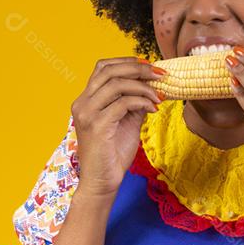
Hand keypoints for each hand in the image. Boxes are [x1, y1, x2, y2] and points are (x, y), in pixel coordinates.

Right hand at [71, 57, 165, 196]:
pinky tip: (153, 109)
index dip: (127, 62)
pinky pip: (123, 103)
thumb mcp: (126, 122)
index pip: (103, 67)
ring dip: (143, 86)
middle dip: (139, 69)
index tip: (149, 66)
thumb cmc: (113, 154)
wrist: (102, 182)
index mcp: (86, 100)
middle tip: (161, 74)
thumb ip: (134, 102)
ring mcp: (87, 113)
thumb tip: (152, 86)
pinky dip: (142, 101)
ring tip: (159, 96)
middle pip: (109, 70)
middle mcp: (83, 103)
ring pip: (117, 84)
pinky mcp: (96, 125)